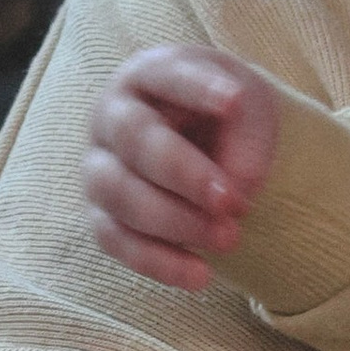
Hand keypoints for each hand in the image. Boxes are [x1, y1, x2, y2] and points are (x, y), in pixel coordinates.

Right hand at [82, 44, 282, 293]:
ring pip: (118, 194)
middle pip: (135, 140)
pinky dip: (157, 261)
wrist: (210, 145)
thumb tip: (237, 189)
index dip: (198, 89)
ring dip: (175, 221)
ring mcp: (99, 166)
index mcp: (148, 75)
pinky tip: (201, 275)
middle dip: (185, 174)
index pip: (167, 76)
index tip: (237, 100)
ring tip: (231, 239)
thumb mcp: (250, 109)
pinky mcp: (102, 214)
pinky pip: (115, 240)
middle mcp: (112, 117)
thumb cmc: (225, 117)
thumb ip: (246, 136)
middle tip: (234, 202)